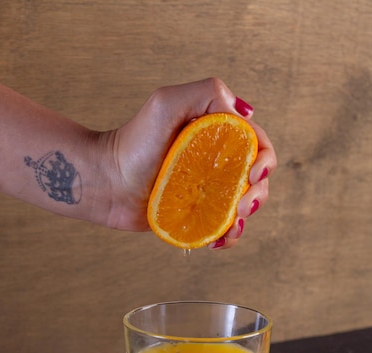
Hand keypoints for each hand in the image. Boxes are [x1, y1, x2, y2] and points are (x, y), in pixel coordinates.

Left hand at [103, 78, 275, 248]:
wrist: (105, 181)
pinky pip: (222, 227)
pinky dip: (228, 236)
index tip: (254, 174)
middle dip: (259, 194)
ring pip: (244, 205)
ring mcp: (206, 190)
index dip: (265, 159)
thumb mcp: (167, 102)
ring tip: (232, 225)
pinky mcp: (195, 214)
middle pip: (257, 178)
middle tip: (242, 206)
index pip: (256, 143)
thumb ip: (208, 93)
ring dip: (247, 218)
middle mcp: (215, 161)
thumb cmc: (133, 140)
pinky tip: (218, 240)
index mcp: (216, 133)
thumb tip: (246, 115)